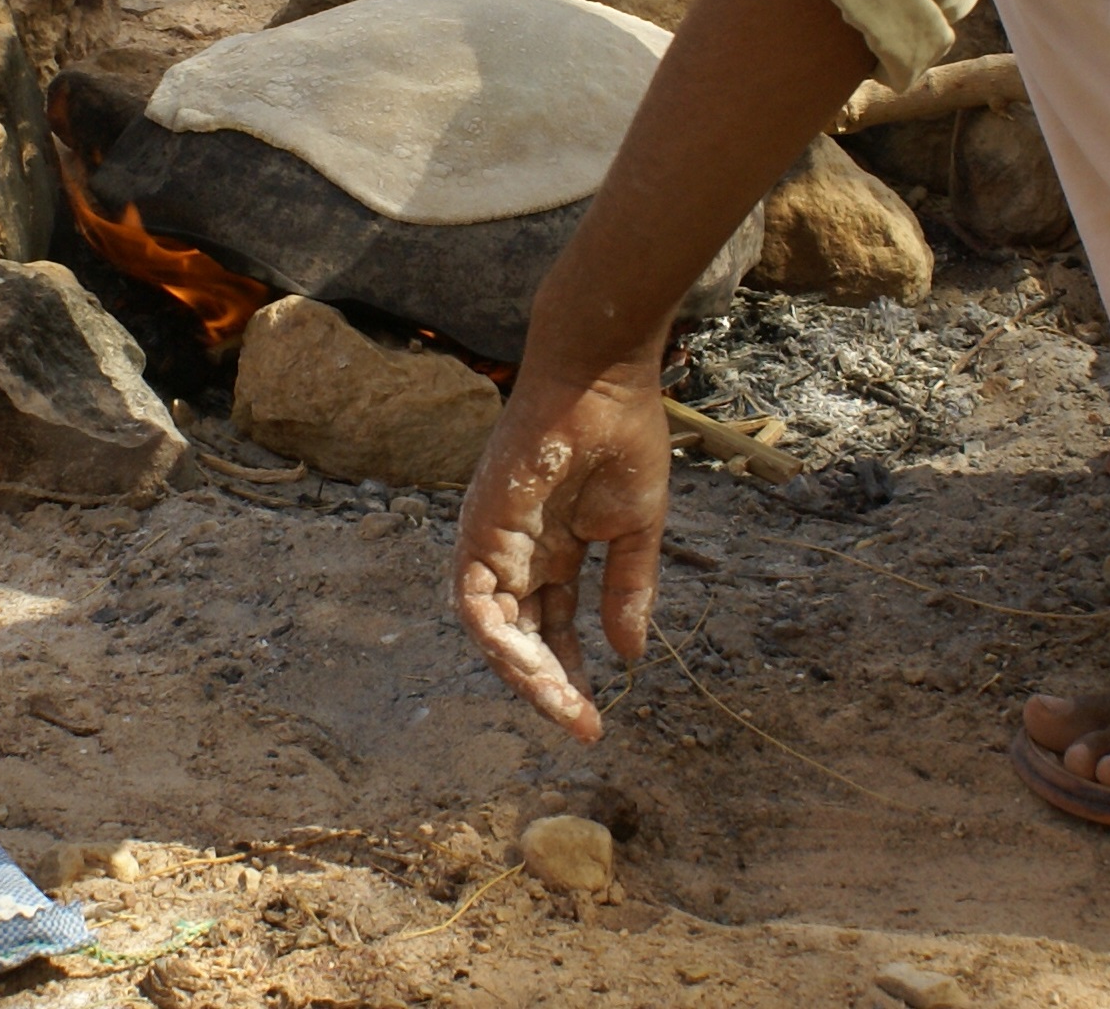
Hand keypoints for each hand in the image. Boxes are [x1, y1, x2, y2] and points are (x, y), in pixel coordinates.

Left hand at [453, 367, 670, 741]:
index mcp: (552, 550)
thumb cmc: (622, 441)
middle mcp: (516, 552)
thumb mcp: (634, 531)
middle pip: (521, 636)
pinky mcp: (479, 527)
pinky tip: (530, 669)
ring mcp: (494, 541)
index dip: (570, 672)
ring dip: (524, 674)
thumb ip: (627, 590)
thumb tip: (628, 655)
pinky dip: (497, 639)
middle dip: (547, 684)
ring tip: (563, 707)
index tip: (595, 718)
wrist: (602, 384)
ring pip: (493, 630)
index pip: (552, 625)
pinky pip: (475, 599)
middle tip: (581, 724)